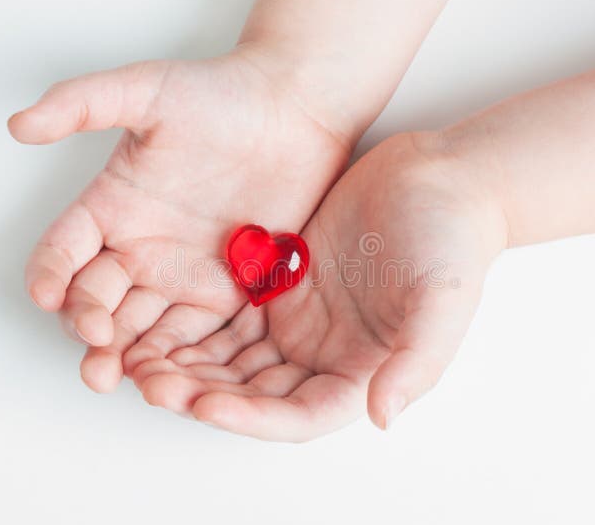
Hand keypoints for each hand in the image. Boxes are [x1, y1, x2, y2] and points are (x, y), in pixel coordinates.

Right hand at [9, 51, 351, 392]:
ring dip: (129, 354)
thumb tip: (18, 124)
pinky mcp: (230, 289)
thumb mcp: (146, 89)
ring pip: (142, 326)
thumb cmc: (221, 94)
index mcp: (113, 209)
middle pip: (99, 302)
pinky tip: (173, 374)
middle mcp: (142, 248)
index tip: (51, 297)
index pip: (63, 253)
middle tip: (94, 355)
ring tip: (122, 377)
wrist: (295, 111)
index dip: (51, 277)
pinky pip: (197, 332)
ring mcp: (184, 273)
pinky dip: (181, 355)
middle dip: (89, 331)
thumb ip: (81, 104)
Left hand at [132, 132, 507, 440]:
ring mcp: (300, 319)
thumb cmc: (453, 238)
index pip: (298, 414)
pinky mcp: (280, 283)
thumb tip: (383, 416)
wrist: (439, 177)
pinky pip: (228, 314)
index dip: (250, 417)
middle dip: (203, 392)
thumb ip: (416, 361)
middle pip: (253, 392)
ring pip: (232, 358)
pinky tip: (159, 320)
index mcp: (361, 371)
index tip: (204, 404)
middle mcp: (325, 354)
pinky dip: (195, 324)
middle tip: (152, 381)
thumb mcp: (444, 300)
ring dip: (189, 363)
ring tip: (141, 358)